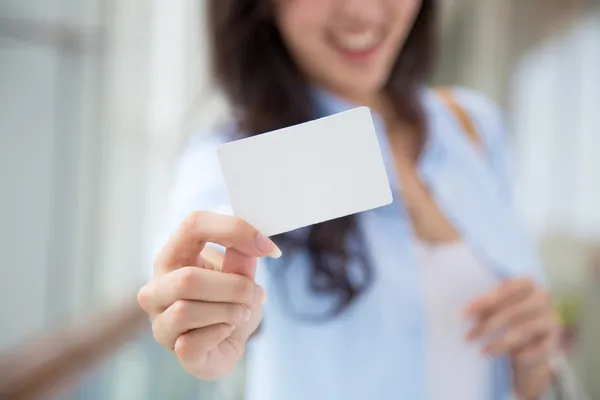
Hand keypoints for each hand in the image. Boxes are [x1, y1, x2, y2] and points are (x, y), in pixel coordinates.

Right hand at [137, 211, 280, 379]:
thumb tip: (255, 243)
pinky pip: (191, 343)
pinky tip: (226, 330)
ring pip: (186, 310)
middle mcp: (157, 286)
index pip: (194, 225)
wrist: (228, 342)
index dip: (234, 231)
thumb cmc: (229, 302)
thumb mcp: (241, 273)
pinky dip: (220, 333)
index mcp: (173, 255)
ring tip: (241, 313)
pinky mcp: (171, 348)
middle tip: (255, 294)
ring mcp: (159, 320)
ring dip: (229, 311)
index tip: (269, 248)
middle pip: (187, 278)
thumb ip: (242, 257)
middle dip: (234, 287)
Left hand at [464, 278, 559, 365]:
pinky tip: (509, 359)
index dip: (483, 302)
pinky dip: (523, 354)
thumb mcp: (498, 305)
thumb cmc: (508, 313)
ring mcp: (552, 318)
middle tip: (468, 337)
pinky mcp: (555, 339)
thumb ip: (486, 306)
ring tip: (482, 351)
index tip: (462, 315)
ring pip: (522, 332)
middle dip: (486, 326)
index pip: (504, 290)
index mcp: (527, 282)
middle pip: (511, 312)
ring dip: (499, 344)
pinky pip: (538, 349)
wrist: (534, 334)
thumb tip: (465, 314)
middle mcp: (543, 297)